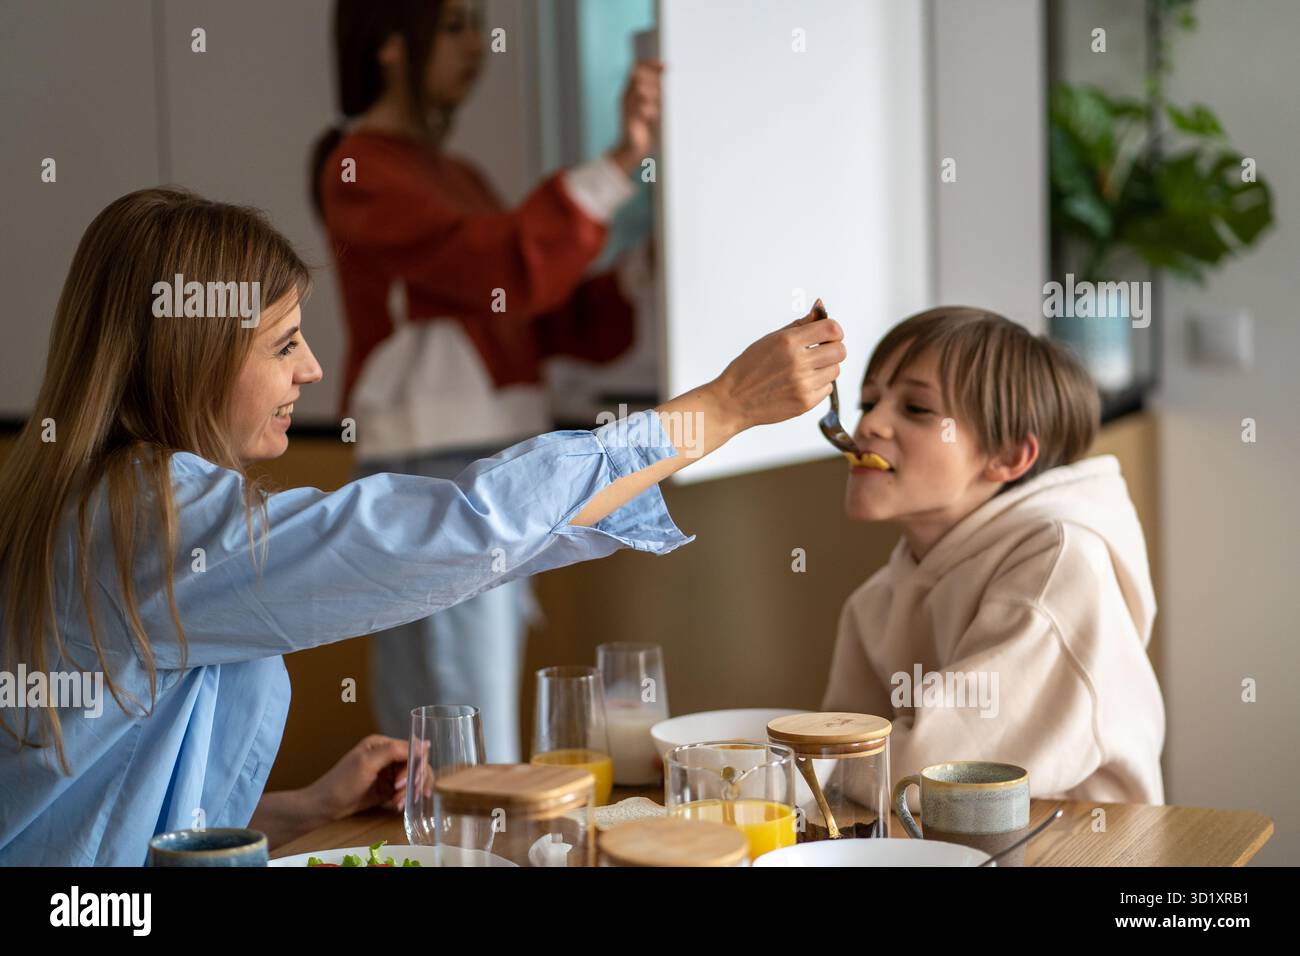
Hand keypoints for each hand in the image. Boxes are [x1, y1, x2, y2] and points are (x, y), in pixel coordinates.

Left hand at [303, 734, 408, 821]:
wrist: (325, 806)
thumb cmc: (342, 782)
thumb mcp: (367, 763)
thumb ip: (393, 751)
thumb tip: (422, 743)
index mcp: (383, 744)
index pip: (413, 750)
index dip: (415, 766)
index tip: (406, 783)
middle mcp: (388, 756)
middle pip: (416, 765)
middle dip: (413, 782)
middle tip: (403, 796)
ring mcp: (389, 773)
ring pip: (413, 779)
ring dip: (410, 792)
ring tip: (398, 804)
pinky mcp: (388, 788)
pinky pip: (405, 791)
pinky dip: (405, 799)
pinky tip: (398, 806)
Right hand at [609, 60, 662, 172]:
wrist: (634, 145)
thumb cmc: (644, 121)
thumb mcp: (651, 99)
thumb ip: (655, 83)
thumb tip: (665, 66)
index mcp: (630, 89)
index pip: (637, 68)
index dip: (650, 64)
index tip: (665, 66)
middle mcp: (626, 96)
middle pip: (638, 76)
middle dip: (653, 80)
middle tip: (659, 93)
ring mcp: (626, 107)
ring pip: (640, 90)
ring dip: (652, 95)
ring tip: (655, 107)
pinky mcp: (629, 119)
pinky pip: (640, 109)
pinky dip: (649, 110)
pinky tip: (652, 116)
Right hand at [708, 299, 845, 432]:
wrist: (733, 401)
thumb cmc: (748, 369)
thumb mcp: (769, 340)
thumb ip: (798, 326)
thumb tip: (819, 310)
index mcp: (788, 342)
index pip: (831, 329)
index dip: (834, 331)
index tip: (828, 335)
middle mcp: (798, 362)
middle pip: (840, 351)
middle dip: (833, 349)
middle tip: (820, 352)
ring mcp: (803, 384)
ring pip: (835, 370)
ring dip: (825, 368)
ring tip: (806, 370)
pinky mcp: (805, 403)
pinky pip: (827, 389)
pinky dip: (818, 385)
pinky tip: (800, 384)